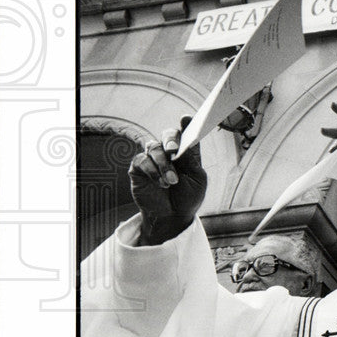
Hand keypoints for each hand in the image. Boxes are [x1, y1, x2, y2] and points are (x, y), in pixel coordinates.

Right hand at [129, 116, 206, 245]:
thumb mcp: (197, 180)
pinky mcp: (139, 169)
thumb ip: (191, 160)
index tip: (186, 118)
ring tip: (171, 181)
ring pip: (154, 147)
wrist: (172, 218)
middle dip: (170, 139)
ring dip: (163, 165)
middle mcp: (169, 153)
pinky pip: (142, 161)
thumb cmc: (187, 198)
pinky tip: (160, 183)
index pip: (186, 133)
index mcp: (186, 153)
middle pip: (167, 134)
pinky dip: (152, 171)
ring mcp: (153, 159)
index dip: (187, 124)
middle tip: (173, 150)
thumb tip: (188, 139)